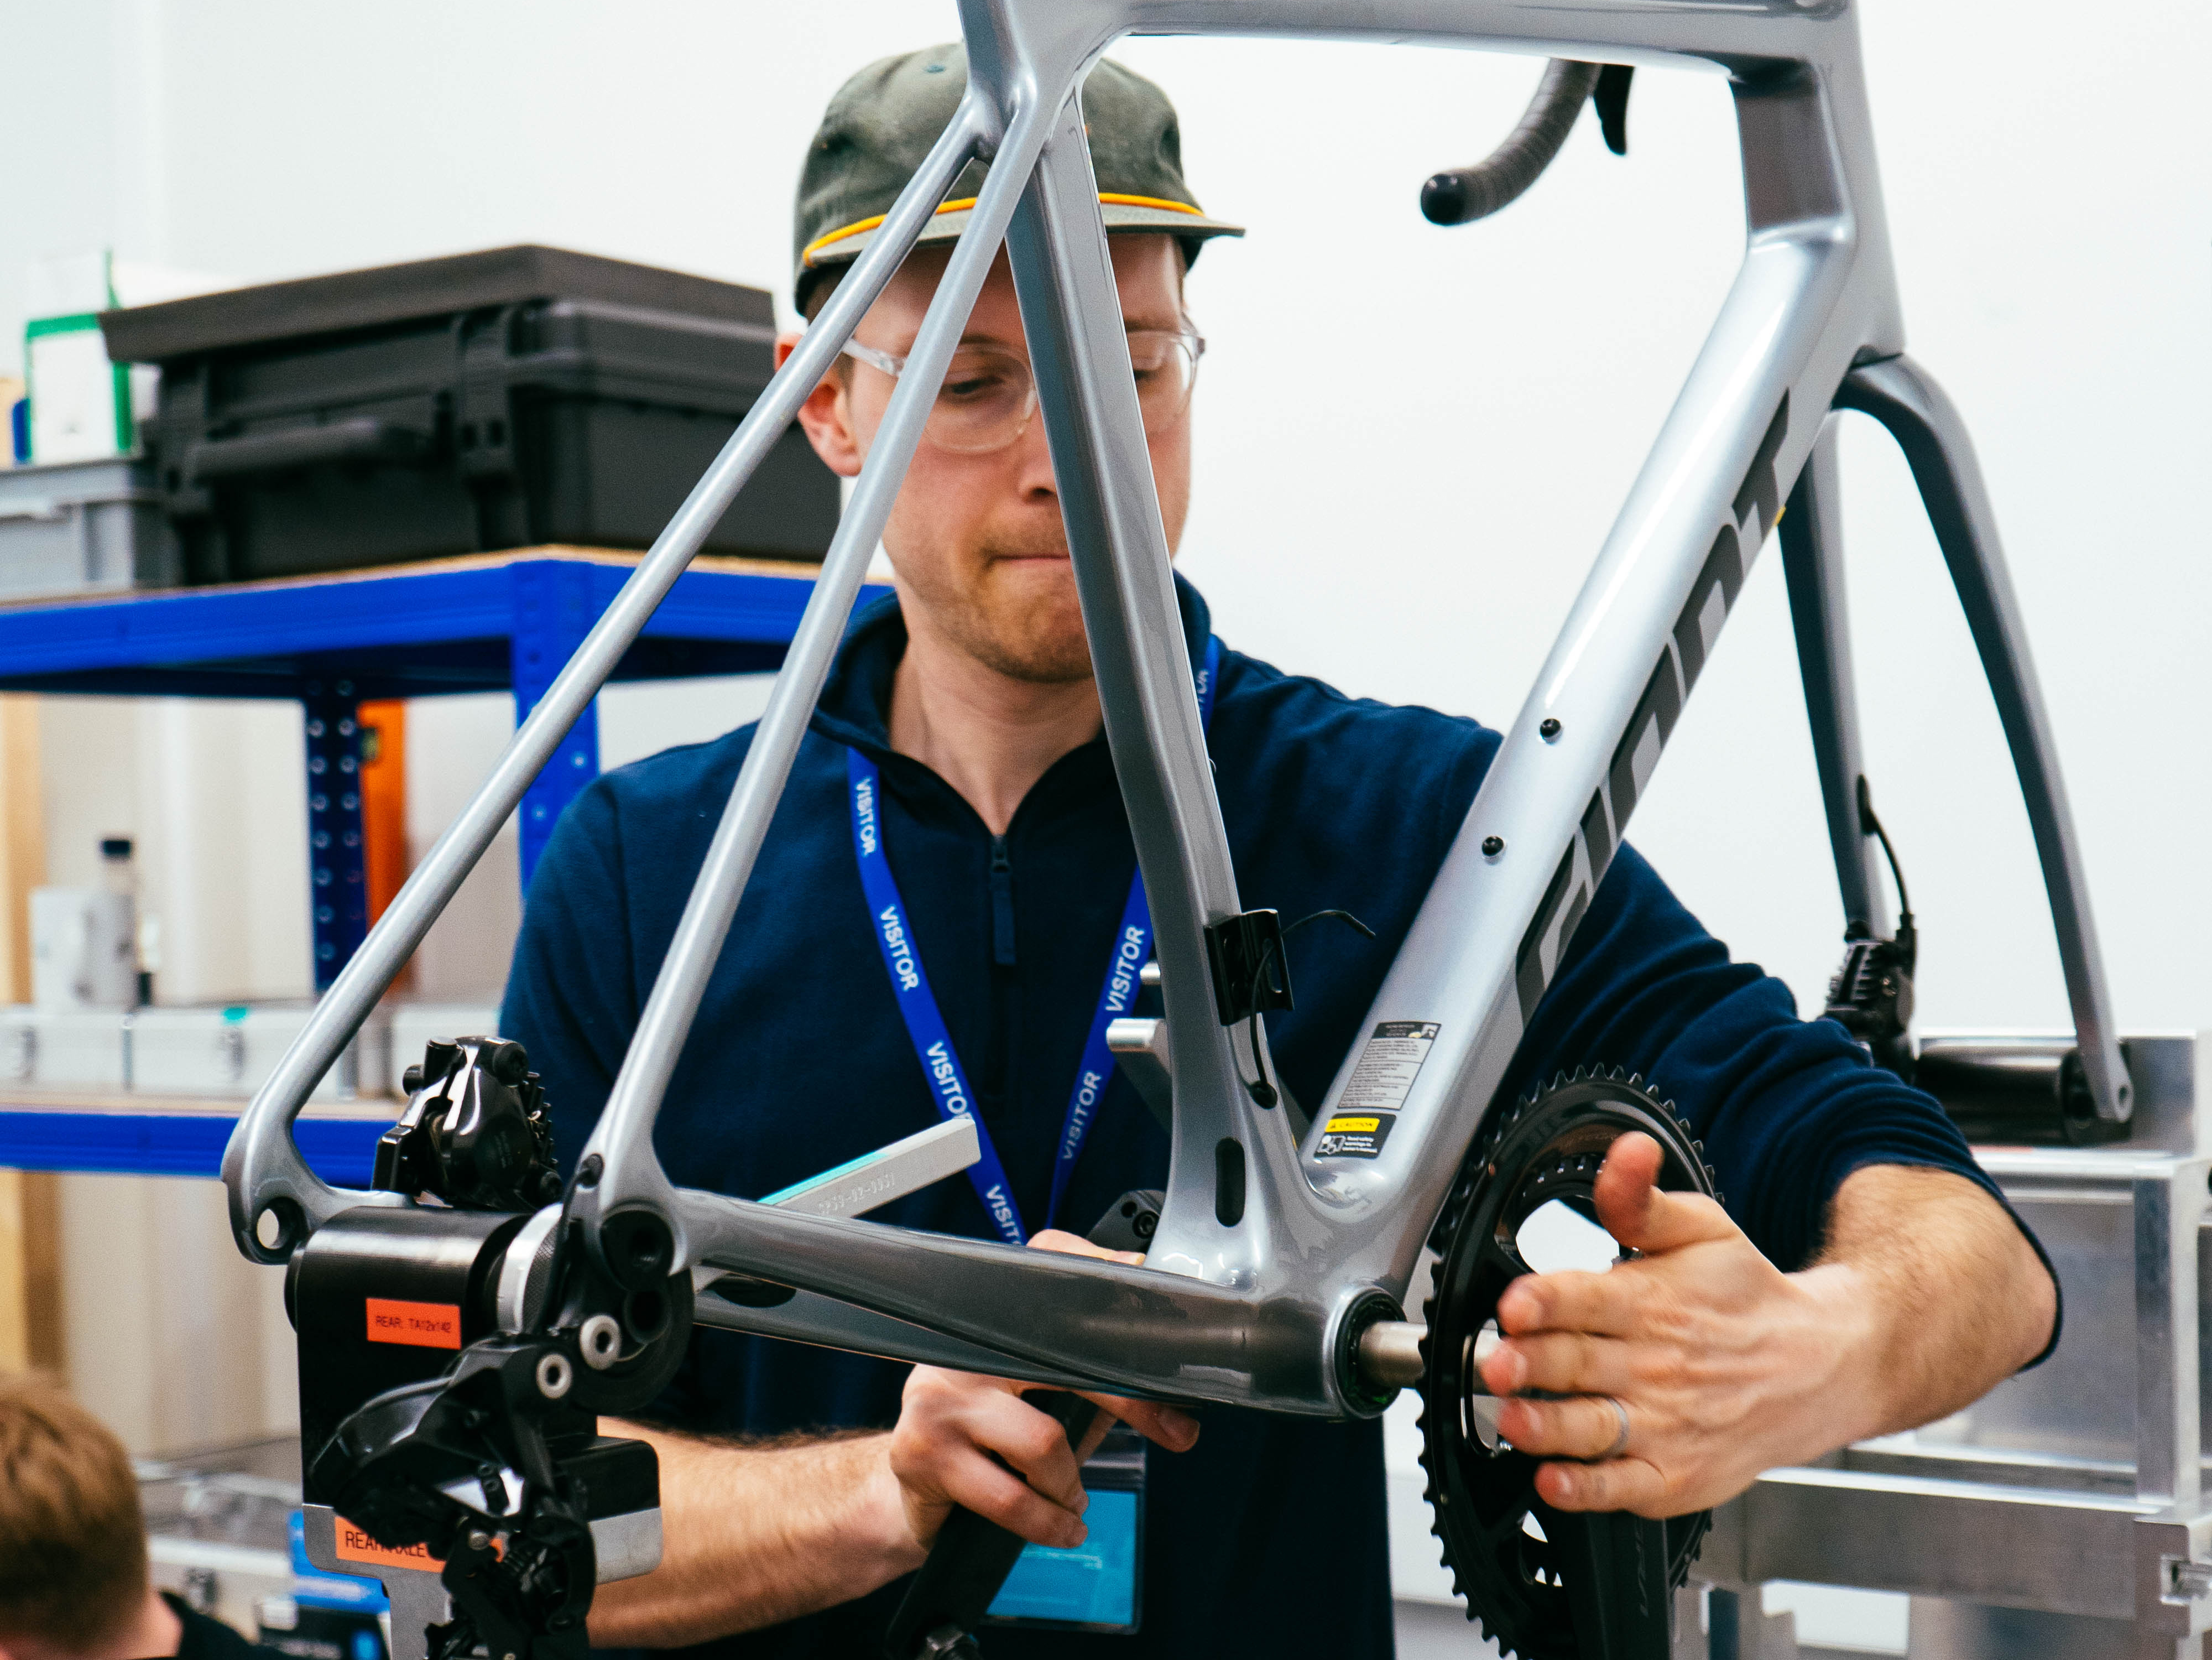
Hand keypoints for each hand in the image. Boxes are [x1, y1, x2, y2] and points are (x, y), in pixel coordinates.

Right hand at [887, 1228, 1200, 1551]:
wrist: (909, 1498)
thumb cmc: (992, 1445)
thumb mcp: (1047, 1401)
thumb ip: (1096, 1381)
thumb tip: (1172, 1388)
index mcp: (992, 1319)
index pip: (1053, 1267)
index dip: (1108, 1273)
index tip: (1158, 1321)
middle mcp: (963, 1347)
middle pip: (1067, 1361)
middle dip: (1134, 1403)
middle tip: (1176, 1431)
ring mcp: (938, 1397)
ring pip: (1042, 1441)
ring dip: (1071, 1485)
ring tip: (1072, 1500)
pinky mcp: (923, 1452)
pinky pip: (1011, 1497)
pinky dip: (1049, 1521)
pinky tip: (1060, 1524)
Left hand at [1481, 1132, 1876, 1516]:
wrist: (1819, 1367)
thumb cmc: (1746, 1296)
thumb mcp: (1702, 1228)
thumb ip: (1641, 1197)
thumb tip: (1628, 1150)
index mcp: (1650, 1301)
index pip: (1587, 1297)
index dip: (1546, 1300)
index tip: (1514, 1304)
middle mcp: (1654, 1365)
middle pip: (1577, 1363)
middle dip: (1529, 1364)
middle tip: (1494, 1364)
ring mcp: (1665, 1425)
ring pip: (1593, 1428)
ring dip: (1547, 1426)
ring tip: (1512, 1418)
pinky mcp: (1674, 1476)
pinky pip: (1622, 1487)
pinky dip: (1586, 1489)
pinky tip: (1555, 1479)